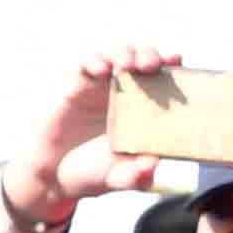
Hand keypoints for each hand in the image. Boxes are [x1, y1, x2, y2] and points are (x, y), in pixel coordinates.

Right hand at [0, 40, 190, 232]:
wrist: (57, 177)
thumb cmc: (97, 175)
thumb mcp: (121, 178)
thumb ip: (138, 175)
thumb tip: (153, 163)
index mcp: (147, 109)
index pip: (165, 77)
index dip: (172, 64)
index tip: (175, 59)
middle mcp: (128, 92)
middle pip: (143, 58)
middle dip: (149, 54)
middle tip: (149, 65)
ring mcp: (102, 87)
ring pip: (117, 55)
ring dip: (123, 53)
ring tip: (124, 66)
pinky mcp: (78, 86)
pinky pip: (87, 65)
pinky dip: (95, 61)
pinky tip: (100, 71)